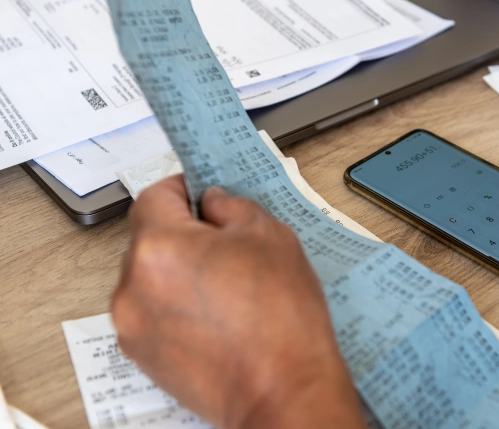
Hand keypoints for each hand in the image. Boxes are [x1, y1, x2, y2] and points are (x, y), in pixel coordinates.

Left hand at [112, 176, 364, 428]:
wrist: (284, 392)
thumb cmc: (281, 323)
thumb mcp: (270, 236)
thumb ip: (232, 206)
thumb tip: (213, 203)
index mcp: (159, 247)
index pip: (155, 195)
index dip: (183, 188)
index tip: (200, 193)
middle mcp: (132, 286)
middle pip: (150, 238)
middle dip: (185, 234)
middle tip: (228, 244)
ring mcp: (133, 326)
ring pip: (151, 277)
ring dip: (180, 272)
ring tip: (229, 288)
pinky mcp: (142, 356)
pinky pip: (153, 312)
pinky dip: (178, 306)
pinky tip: (219, 315)